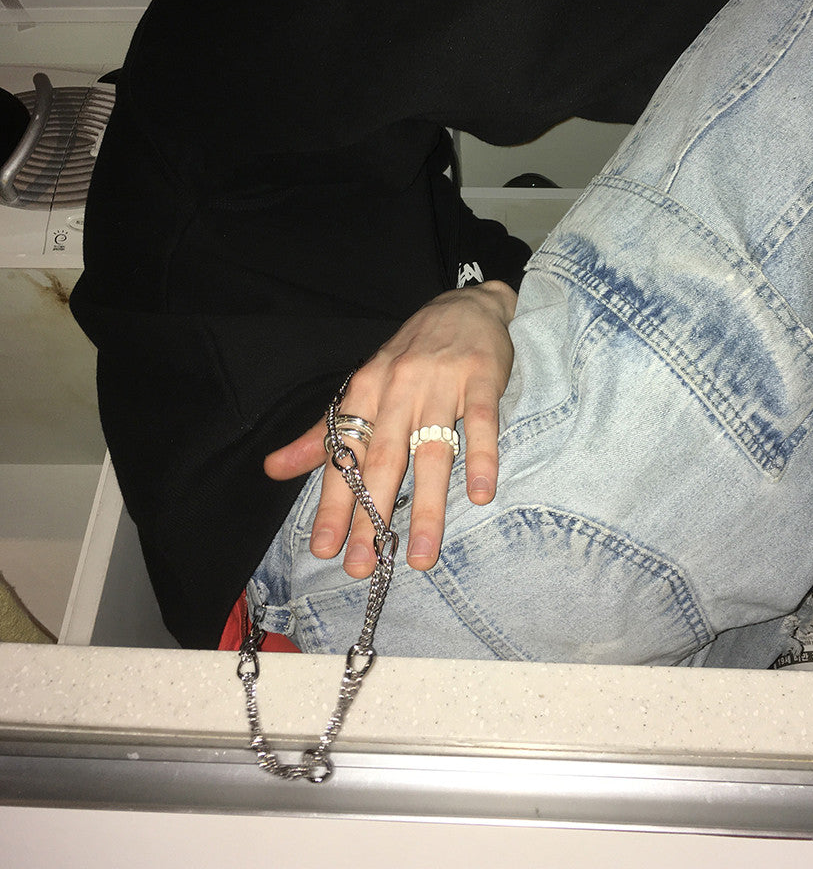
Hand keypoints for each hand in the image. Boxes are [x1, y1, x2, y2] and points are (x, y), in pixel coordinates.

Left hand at [264, 281, 516, 577]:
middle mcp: (398, 387)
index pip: (344, 454)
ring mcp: (442, 383)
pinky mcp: (482, 379)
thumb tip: (273, 469)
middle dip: (372, 515)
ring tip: (420, 554)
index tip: (325, 549)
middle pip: (383, 459)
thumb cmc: (412, 354)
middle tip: (364, 564)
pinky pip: (482, 424)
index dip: (334, 503)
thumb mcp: (364, 386)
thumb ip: (323, 432)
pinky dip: (481, 459)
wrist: (467, 305)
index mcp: (366, 390)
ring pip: (432, 450)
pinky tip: (481, 495)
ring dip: (426, 505)